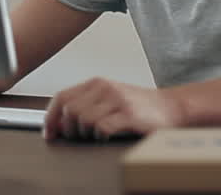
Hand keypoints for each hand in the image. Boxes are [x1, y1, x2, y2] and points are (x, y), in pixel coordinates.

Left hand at [43, 77, 183, 140]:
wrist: (172, 107)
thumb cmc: (138, 106)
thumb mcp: (108, 100)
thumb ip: (84, 107)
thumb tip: (57, 124)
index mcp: (96, 83)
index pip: (62, 97)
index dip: (51, 117)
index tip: (49, 133)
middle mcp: (105, 88)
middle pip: (70, 110)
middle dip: (70, 129)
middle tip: (79, 137)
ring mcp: (117, 100)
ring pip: (84, 120)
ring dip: (86, 134)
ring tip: (97, 136)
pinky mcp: (129, 115)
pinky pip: (102, 128)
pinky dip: (100, 137)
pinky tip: (108, 137)